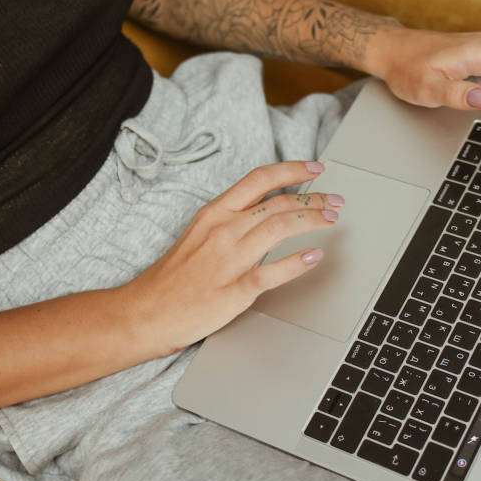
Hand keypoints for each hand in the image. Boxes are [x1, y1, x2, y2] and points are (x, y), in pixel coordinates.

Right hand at [121, 161, 342, 354]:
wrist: (145, 312)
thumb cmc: (171, 279)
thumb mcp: (197, 236)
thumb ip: (229, 223)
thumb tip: (263, 214)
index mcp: (214, 214)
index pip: (259, 180)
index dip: (292, 170)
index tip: (315, 168)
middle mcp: (224, 231)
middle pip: (278, 202)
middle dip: (314, 198)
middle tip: (335, 201)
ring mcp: (230, 260)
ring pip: (280, 228)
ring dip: (312, 220)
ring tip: (331, 220)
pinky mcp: (235, 290)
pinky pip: (273, 272)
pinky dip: (298, 263)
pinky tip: (314, 256)